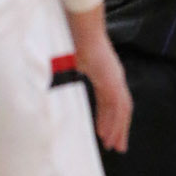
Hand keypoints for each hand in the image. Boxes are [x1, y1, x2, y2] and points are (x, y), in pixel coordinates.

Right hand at [68, 7, 132, 152]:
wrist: (81, 29)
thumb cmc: (74, 42)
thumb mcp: (72, 63)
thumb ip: (69, 75)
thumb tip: (54, 82)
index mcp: (106, 74)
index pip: (111, 102)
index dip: (109, 118)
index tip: (105, 133)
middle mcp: (115, 78)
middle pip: (121, 109)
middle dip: (119, 128)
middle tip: (117, 146)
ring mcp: (116, 79)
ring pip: (122, 110)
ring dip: (118, 129)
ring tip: (114, 146)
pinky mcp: (113, 80)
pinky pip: (116, 106)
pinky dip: (113, 121)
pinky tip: (107, 134)